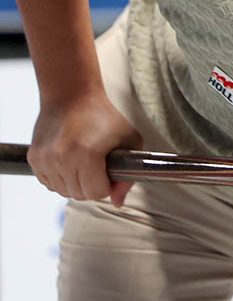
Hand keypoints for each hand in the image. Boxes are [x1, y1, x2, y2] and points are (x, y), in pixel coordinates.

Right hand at [28, 90, 142, 206]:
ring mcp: (46, 159)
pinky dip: (61, 179)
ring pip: (64, 192)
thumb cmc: (105, 117)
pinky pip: (50, 184)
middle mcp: (63, 159)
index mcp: (87, 155)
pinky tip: (70, 163)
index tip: (109, 173)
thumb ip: (129, 175)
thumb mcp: (130, 141)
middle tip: (97, 167)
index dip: (107, 186)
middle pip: (80, 195)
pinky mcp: (34, 158)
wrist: (72, 97)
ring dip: (76, 183)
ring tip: (84, 164)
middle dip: (92, 185)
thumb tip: (118, 203)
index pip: (97, 193)